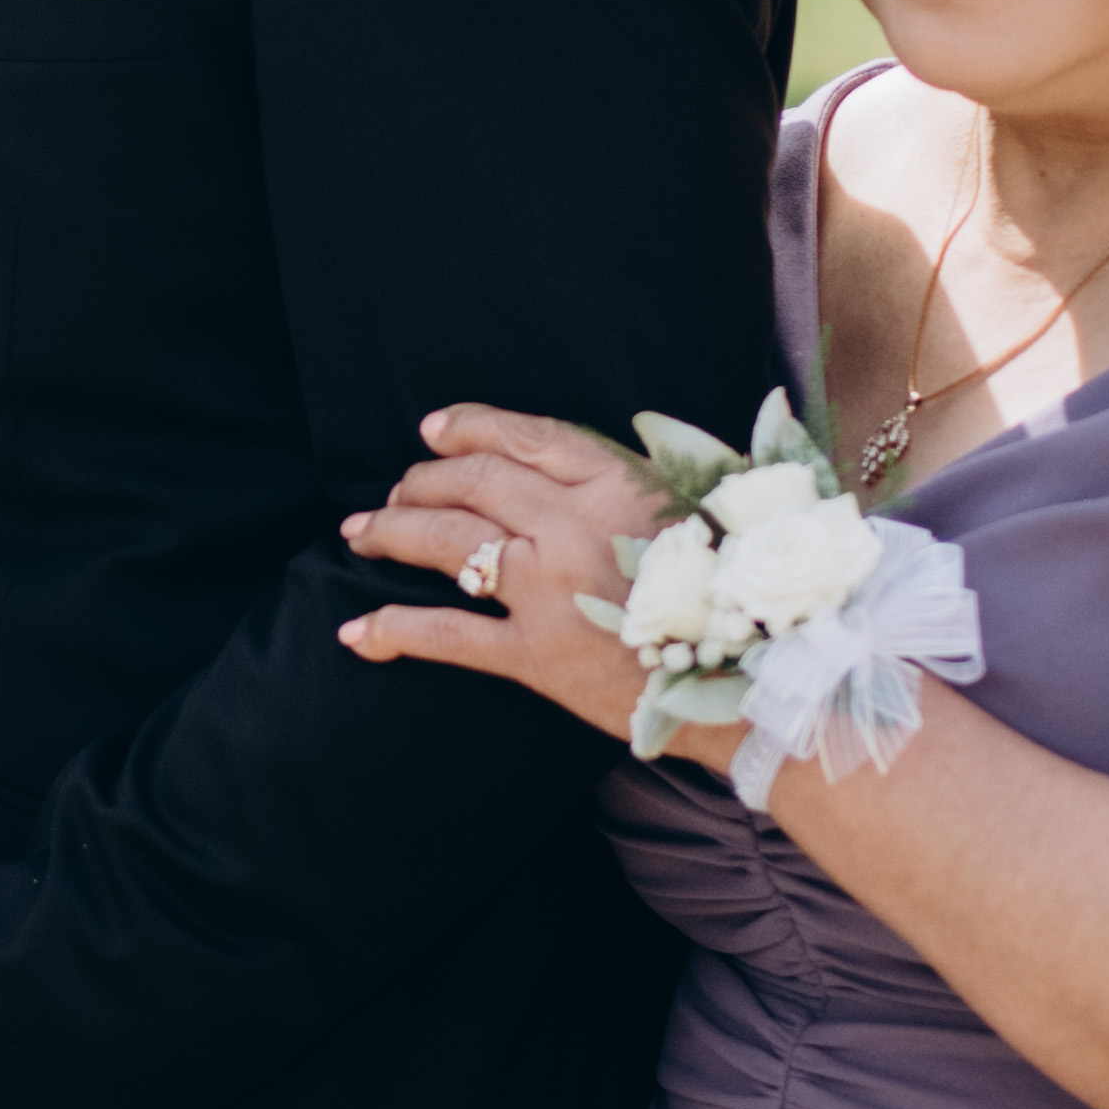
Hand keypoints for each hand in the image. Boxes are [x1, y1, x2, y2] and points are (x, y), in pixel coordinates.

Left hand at [334, 404, 725, 759]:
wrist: (753, 681)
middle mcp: (570, 525)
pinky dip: (395, 630)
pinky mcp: (535, 654)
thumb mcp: (700, 506)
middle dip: (421, 481)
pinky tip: (356, 633)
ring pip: (446, 542)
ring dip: (392, 532)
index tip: (432, 430)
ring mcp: (547, 589)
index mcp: (615, 481)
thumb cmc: (736, 591)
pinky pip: (449, 634)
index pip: (522, 438)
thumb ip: (641, 474)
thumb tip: (590, 456)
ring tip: (361, 534)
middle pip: (471, 482)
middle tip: (396, 489)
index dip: (467, 427)